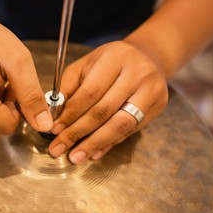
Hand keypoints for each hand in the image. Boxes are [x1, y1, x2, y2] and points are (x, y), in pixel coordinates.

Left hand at [47, 40, 168, 163]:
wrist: (148, 56)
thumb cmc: (110, 62)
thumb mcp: (85, 65)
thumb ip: (69, 88)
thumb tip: (54, 117)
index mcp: (115, 58)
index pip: (90, 92)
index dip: (70, 114)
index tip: (54, 130)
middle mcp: (137, 73)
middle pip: (104, 110)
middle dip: (78, 132)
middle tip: (59, 147)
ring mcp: (151, 90)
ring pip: (120, 124)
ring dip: (95, 144)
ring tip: (76, 157)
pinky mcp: (158, 105)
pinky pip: (130, 130)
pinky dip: (110, 143)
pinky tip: (94, 152)